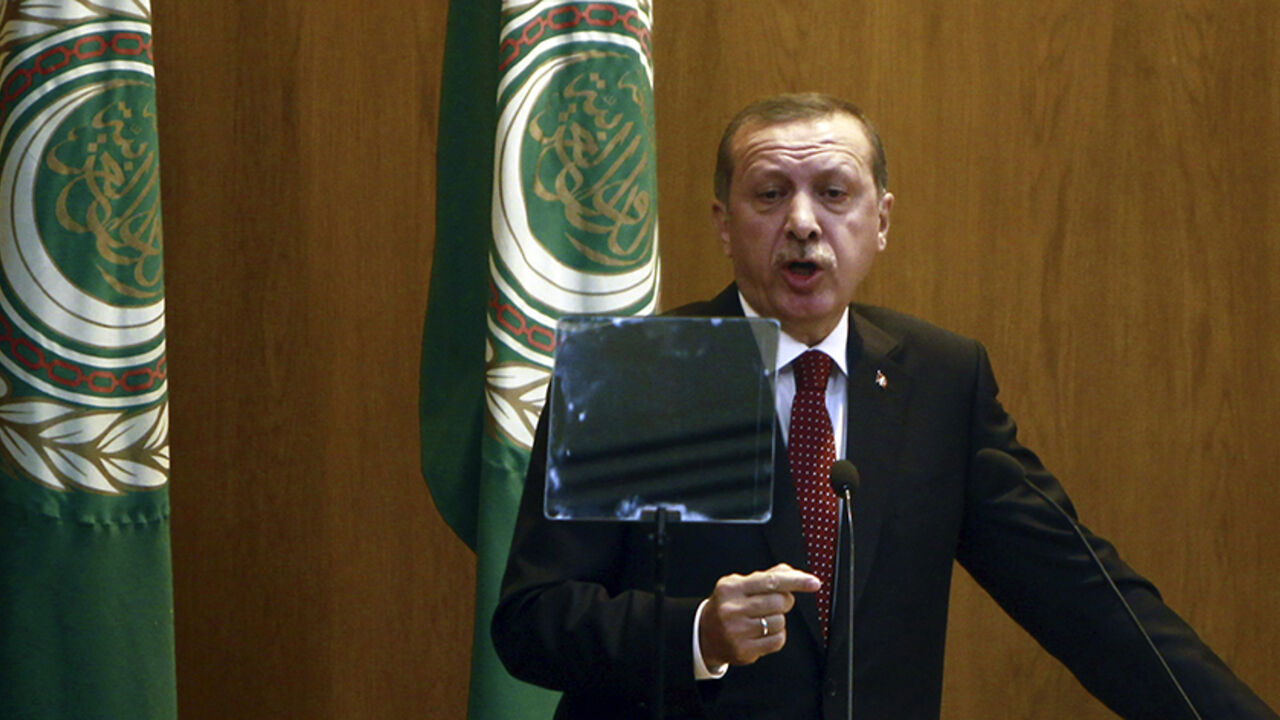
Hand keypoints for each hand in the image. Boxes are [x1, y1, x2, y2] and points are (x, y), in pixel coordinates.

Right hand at [698, 563, 819, 666]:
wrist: (704, 634)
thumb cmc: (728, 605)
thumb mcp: (740, 585)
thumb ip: (766, 576)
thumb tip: (792, 572)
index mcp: (731, 587)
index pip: (771, 581)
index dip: (795, 581)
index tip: (813, 583)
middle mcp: (732, 608)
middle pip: (779, 602)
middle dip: (784, 602)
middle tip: (775, 604)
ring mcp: (737, 631)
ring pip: (780, 622)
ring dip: (778, 620)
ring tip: (763, 620)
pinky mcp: (743, 650)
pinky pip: (777, 641)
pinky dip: (776, 636)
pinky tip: (763, 633)